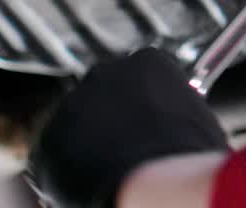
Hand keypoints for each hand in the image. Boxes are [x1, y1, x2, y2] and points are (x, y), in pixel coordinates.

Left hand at [29, 49, 228, 207]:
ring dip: (91, 144)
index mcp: (149, 62)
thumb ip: (178, 111)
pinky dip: (68, 171)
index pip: (145, 77)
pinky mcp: (47, 140)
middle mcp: (105, 73)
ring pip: (78, 125)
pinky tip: (93, 184)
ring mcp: (72, 104)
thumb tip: (175, 126)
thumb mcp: (198, 122)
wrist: (151, 183)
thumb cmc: (184, 158)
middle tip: (131, 148)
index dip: (148, 105)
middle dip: (114, 119)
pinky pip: (56, 156)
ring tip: (113, 171)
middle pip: (106, 95)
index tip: (153, 125)